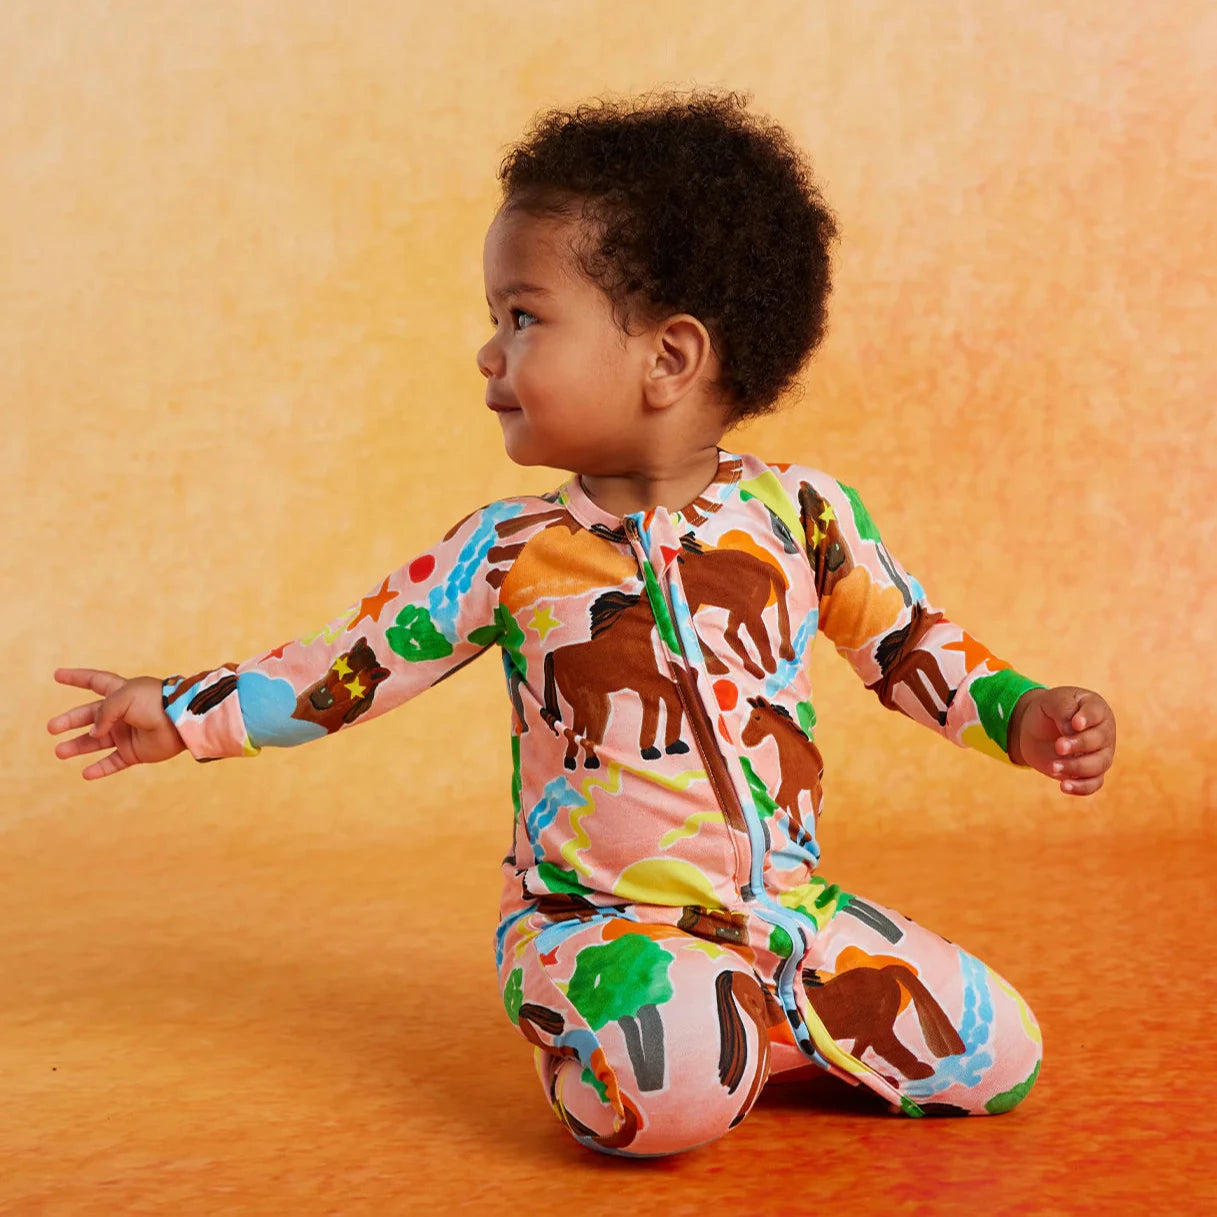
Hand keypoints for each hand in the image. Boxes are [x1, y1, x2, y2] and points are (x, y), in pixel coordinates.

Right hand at [48, 669, 185, 779]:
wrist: (181, 722)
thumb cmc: (154, 703)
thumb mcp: (123, 698)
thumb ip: (102, 713)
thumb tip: (93, 733)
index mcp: (121, 692)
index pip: (95, 681)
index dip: (76, 678)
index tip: (57, 675)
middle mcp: (123, 713)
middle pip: (90, 716)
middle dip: (70, 721)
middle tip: (51, 727)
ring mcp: (128, 733)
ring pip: (96, 741)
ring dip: (77, 746)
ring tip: (59, 752)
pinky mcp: (136, 752)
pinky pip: (114, 762)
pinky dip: (100, 769)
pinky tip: (86, 774)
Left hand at [1007, 685, 1115, 795]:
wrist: (1036, 730)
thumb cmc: (1048, 711)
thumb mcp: (1051, 701)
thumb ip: (1063, 709)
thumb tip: (1071, 729)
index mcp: (1095, 709)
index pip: (1097, 713)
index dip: (1087, 719)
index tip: (1075, 724)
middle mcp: (1103, 732)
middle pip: (1099, 741)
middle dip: (1078, 745)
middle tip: (1058, 746)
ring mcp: (1100, 753)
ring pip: (1098, 764)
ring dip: (1076, 767)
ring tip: (1053, 766)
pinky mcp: (1090, 772)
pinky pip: (1094, 783)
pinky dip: (1081, 787)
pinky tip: (1063, 786)